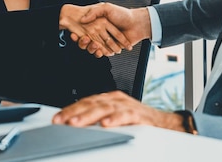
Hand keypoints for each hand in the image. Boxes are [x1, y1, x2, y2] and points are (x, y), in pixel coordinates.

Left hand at [52, 90, 185, 130]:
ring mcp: (126, 106)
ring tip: (75, 123)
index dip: (70, 109)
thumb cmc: (137, 121)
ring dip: (88, 116)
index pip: (86, 101)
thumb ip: (98, 117)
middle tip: (61, 120)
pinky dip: (115, 119)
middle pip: (91, 103)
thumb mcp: (114, 116)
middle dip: (74, 112)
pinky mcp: (138, 115)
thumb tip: (76, 123)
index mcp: (109, 98)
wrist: (164, 123)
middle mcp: (116, 99)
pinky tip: (105, 124)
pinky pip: (125, 116)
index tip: (57, 118)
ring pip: (104, 108)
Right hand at [59, 4, 130, 56]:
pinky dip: (100, 53)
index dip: (77, 34)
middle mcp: (100, 33)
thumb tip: (82, 20)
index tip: (73, 34)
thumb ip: (94, 12)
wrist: (137, 23)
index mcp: (97, 23)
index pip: (83, 30)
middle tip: (83, 39)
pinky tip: (99, 50)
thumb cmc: (122, 14)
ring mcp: (106, 41)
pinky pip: (103, 53)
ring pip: (93, 48)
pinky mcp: (112, 48)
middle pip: (86, 41)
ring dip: (90, 48)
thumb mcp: (106, 8)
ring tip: (93, 44)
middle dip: (82, 42)